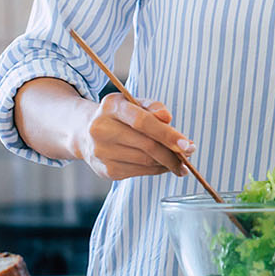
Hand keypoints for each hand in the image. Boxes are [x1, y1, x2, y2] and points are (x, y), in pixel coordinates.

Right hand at [80, 92, 194, 179]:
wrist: (84, 132)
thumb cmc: (118, 115)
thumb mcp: (133, 103)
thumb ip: (153, 107)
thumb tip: (168, 118)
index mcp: (111, 107)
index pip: (143, 121)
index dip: (168, 134)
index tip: (188, 145)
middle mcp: (101, 129)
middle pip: (147, 145)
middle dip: (173, 153)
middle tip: (190, 155)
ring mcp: (101, 152)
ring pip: (145, 161)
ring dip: (167, 163)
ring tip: (180, 163)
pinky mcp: (105, 170)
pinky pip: (139, 172)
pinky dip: (156, 170)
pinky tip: (163, 166)